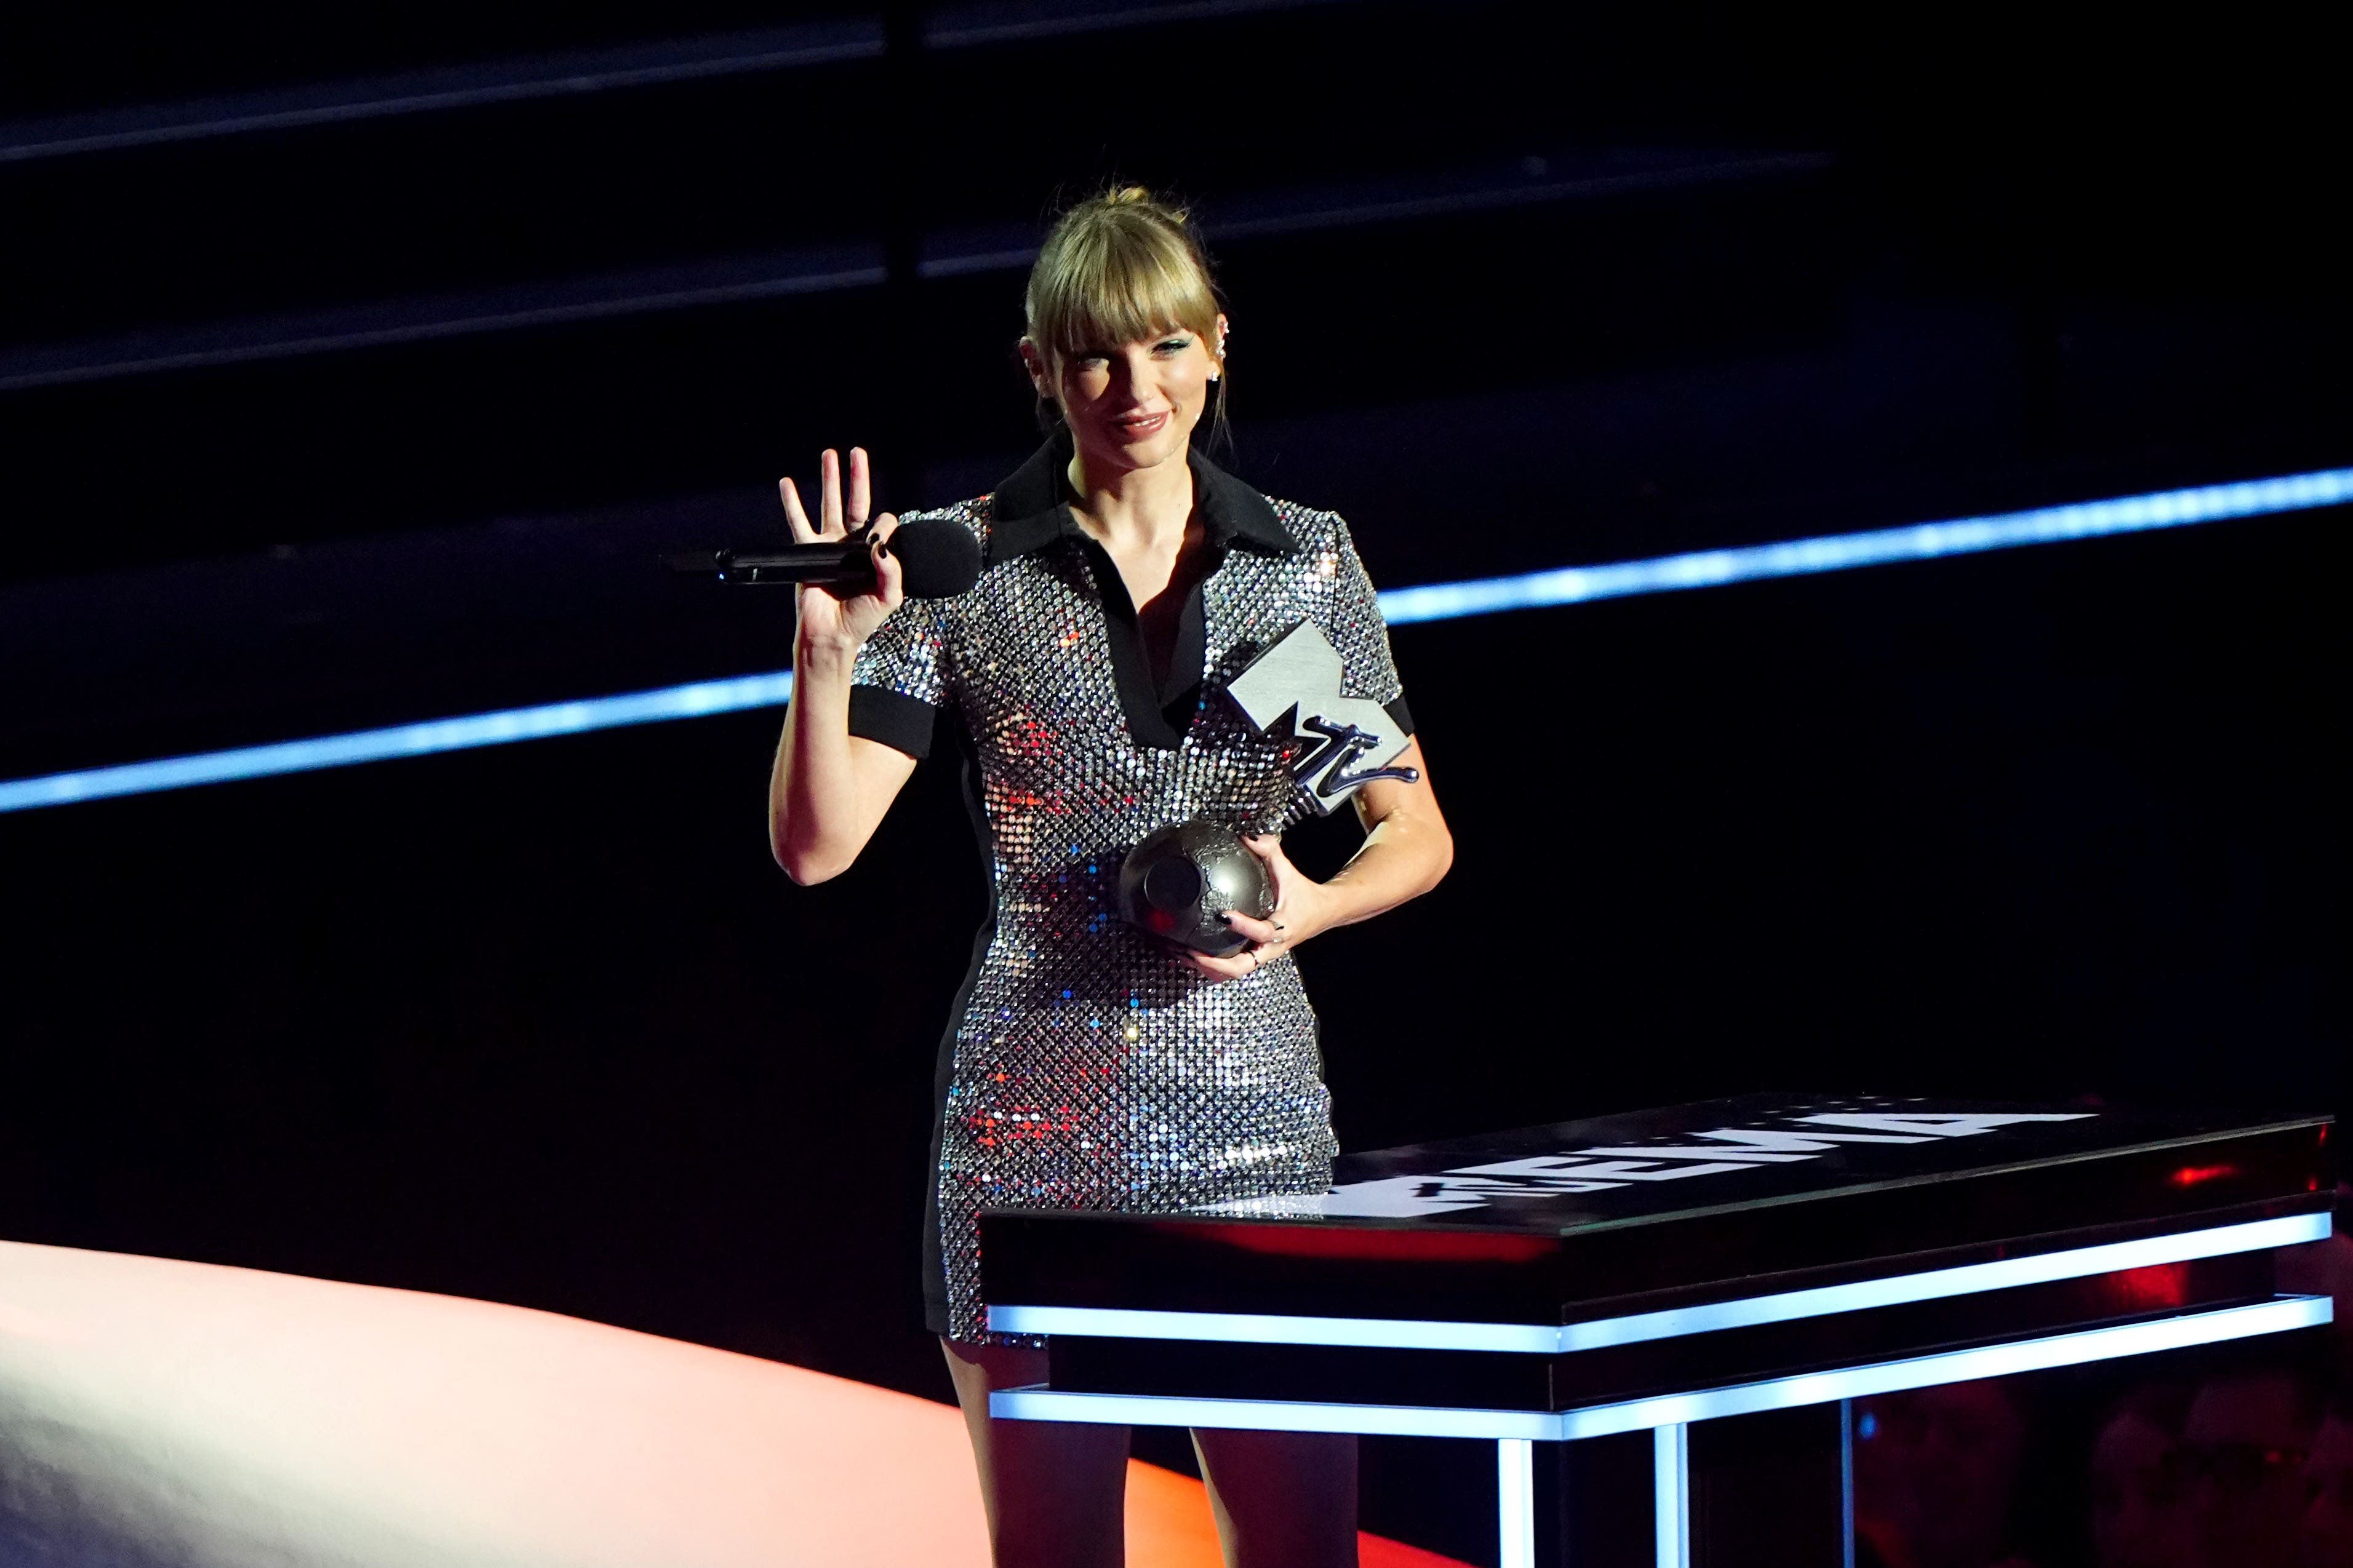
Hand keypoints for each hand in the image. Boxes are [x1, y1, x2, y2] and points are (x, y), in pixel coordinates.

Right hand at [782, 446, 901, 659]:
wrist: (833, 636)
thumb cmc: (861, 620)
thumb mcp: (889, 596)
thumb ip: (891, 568)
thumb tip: (881, 541)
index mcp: (874, 554)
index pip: (882, 525)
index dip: (885, 527)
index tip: (878, 545)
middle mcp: (852, 546)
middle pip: (856, 503)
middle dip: (857, 477)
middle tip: (857, 452)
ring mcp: (829, 547)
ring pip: (829, 505)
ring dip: (830, 479)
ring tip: (829, 454)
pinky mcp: (809, 553)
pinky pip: (799, 523)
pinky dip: (792, 502)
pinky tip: (788, 483)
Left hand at [1185, 834, 1331, 981]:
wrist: (1322, 912)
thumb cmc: (1304, 894)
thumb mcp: (1288, 870)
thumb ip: (1269, 850)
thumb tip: (1246, 836)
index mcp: (1283, 927)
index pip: (1262, 932)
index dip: (1243, 926)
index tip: (1223, 915)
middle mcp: (1272, 947)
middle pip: (1242, 967)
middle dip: (1214, 963)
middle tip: (1190, 951)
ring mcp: (1263, 956)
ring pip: (1235, 973)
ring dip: (1208, 968)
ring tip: (1183, 955)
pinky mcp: (1256, 957)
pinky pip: (1234, 968)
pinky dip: (1214, 967)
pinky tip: (1194, 956)